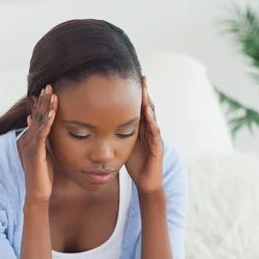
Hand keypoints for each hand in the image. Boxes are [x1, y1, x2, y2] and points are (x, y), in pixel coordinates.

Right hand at [19, 84, 57, 202]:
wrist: (37, 193)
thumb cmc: (43, 175)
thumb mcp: (43, 154)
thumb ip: (42, 141)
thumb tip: (40, 129)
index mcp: (29, 139)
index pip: (36, 118)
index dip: (41, 104)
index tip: (48, 90)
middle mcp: (27, 140)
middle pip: (36, 116)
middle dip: (43, 100)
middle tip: (49, 85)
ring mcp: (30, 146)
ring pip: (38, 122)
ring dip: (46, 107)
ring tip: (52, 93)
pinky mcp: (35, 153)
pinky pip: (41, 134)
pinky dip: (47, 122)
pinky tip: (52, 113)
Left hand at [125, 77, 163, 193]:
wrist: (146, 182)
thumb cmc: (135, 164)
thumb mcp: (124, 145)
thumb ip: (117, 134)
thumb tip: (101, 124)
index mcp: (141, 129)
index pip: (138, 108)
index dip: (135, 95)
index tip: (129, 80)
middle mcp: (150, 130)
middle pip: (147, 107)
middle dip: (144, 92)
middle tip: (140, 77)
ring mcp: (155, 137)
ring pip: (152, 115)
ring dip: (148, 101)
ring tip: (144, 88)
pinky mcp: (158, 146)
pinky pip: (154, 130)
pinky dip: (150, 119)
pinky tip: (146, 110)